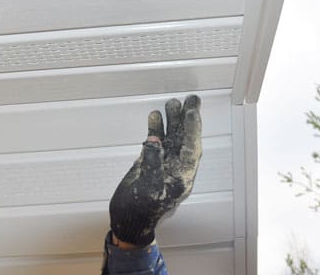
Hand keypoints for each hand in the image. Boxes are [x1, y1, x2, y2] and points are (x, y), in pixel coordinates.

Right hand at [109, 95, 201, 246]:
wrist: (127, 220)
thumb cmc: (140, 210)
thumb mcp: (148, 187)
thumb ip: (152, 162)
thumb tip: (155, 140)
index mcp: (182, 177)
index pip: (192, 148)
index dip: (192, 129)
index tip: (192, 111)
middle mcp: (176, 168)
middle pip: (185, 139)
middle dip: (187, 119)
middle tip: (191, 99)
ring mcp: (163, 164)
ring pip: (171, 137)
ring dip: (172, 121)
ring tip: (171, 103)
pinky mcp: (151, 162)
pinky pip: (156, 141)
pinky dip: (156, 129)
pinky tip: (154, 116)